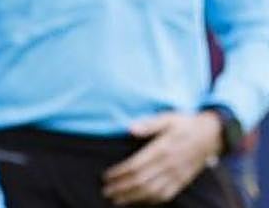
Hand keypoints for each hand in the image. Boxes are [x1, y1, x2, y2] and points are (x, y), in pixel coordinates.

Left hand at [101, 111, 222, 204]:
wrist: (212, 135)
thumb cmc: (185, 123)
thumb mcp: (167, 117)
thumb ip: (149, 124)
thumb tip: (130, 129)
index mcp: (162, 149)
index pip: (136, 166)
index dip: (119, 173)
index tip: (106, 176)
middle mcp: (169, 165)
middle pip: (141, 181)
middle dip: (122, 188)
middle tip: (106, 191)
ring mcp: (177, 175)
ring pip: (152, 191)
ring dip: (133, 198)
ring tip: (117, 200)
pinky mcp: (183, 181)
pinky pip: (166, 195)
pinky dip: (151, 200)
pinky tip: (139, 201)